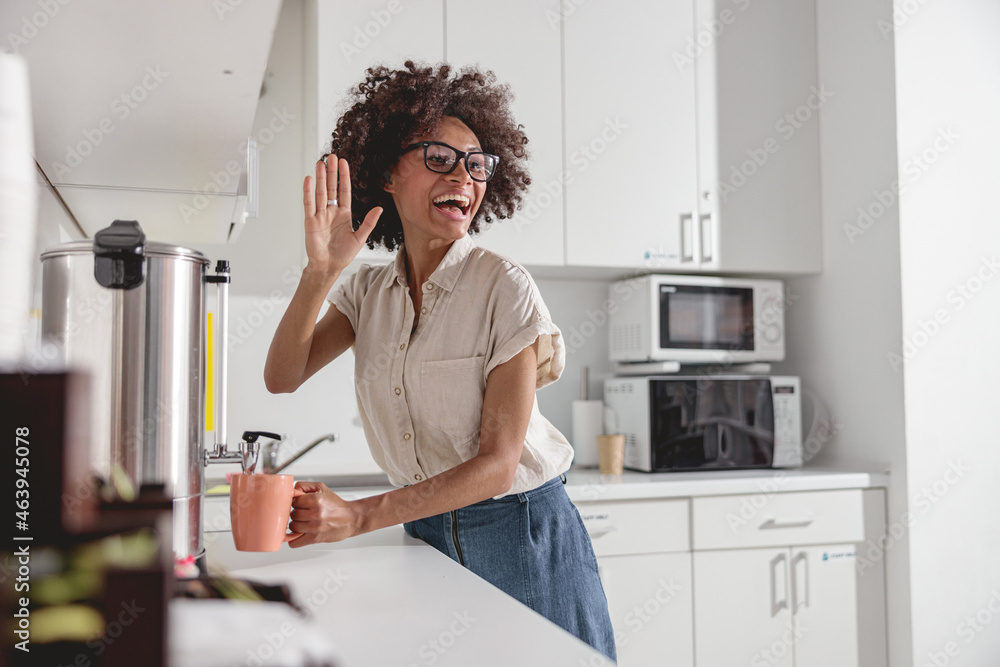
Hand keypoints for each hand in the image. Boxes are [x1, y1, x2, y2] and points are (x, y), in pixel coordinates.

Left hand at [286, 481, 359, 546]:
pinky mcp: (315, 538)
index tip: (302, 505)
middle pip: (293, 515)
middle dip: (297, 514)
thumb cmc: (337, 504)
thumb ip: (304, 486)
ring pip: (293, 527)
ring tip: (305, 523)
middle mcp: (315, 513)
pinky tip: (299, 535)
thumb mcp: (322, 488)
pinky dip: (294, 540)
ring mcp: (314, 527)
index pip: (294, 502)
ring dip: (297, 525)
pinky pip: (295, 542)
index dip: (297, 503)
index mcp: (315, 500)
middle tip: (305, 514)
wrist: (351, 518)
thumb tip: (291, 491)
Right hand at [302, 155, 381, 280]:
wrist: (328, 267)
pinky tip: (309, 179)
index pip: (344, 191)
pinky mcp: (310, 221)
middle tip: (331, 156)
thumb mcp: (360, 237)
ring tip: (320, 162)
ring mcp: (320, 215)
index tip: (343, 163)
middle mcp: (331, 212)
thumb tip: (379, 208)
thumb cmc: (343, 254)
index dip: (343, 177)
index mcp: (344, 214)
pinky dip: (309, 192)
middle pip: (331, 188)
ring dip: (319, 178)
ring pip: (320, 192)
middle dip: (331, 172)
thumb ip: (368, 222)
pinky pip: (309, 204)